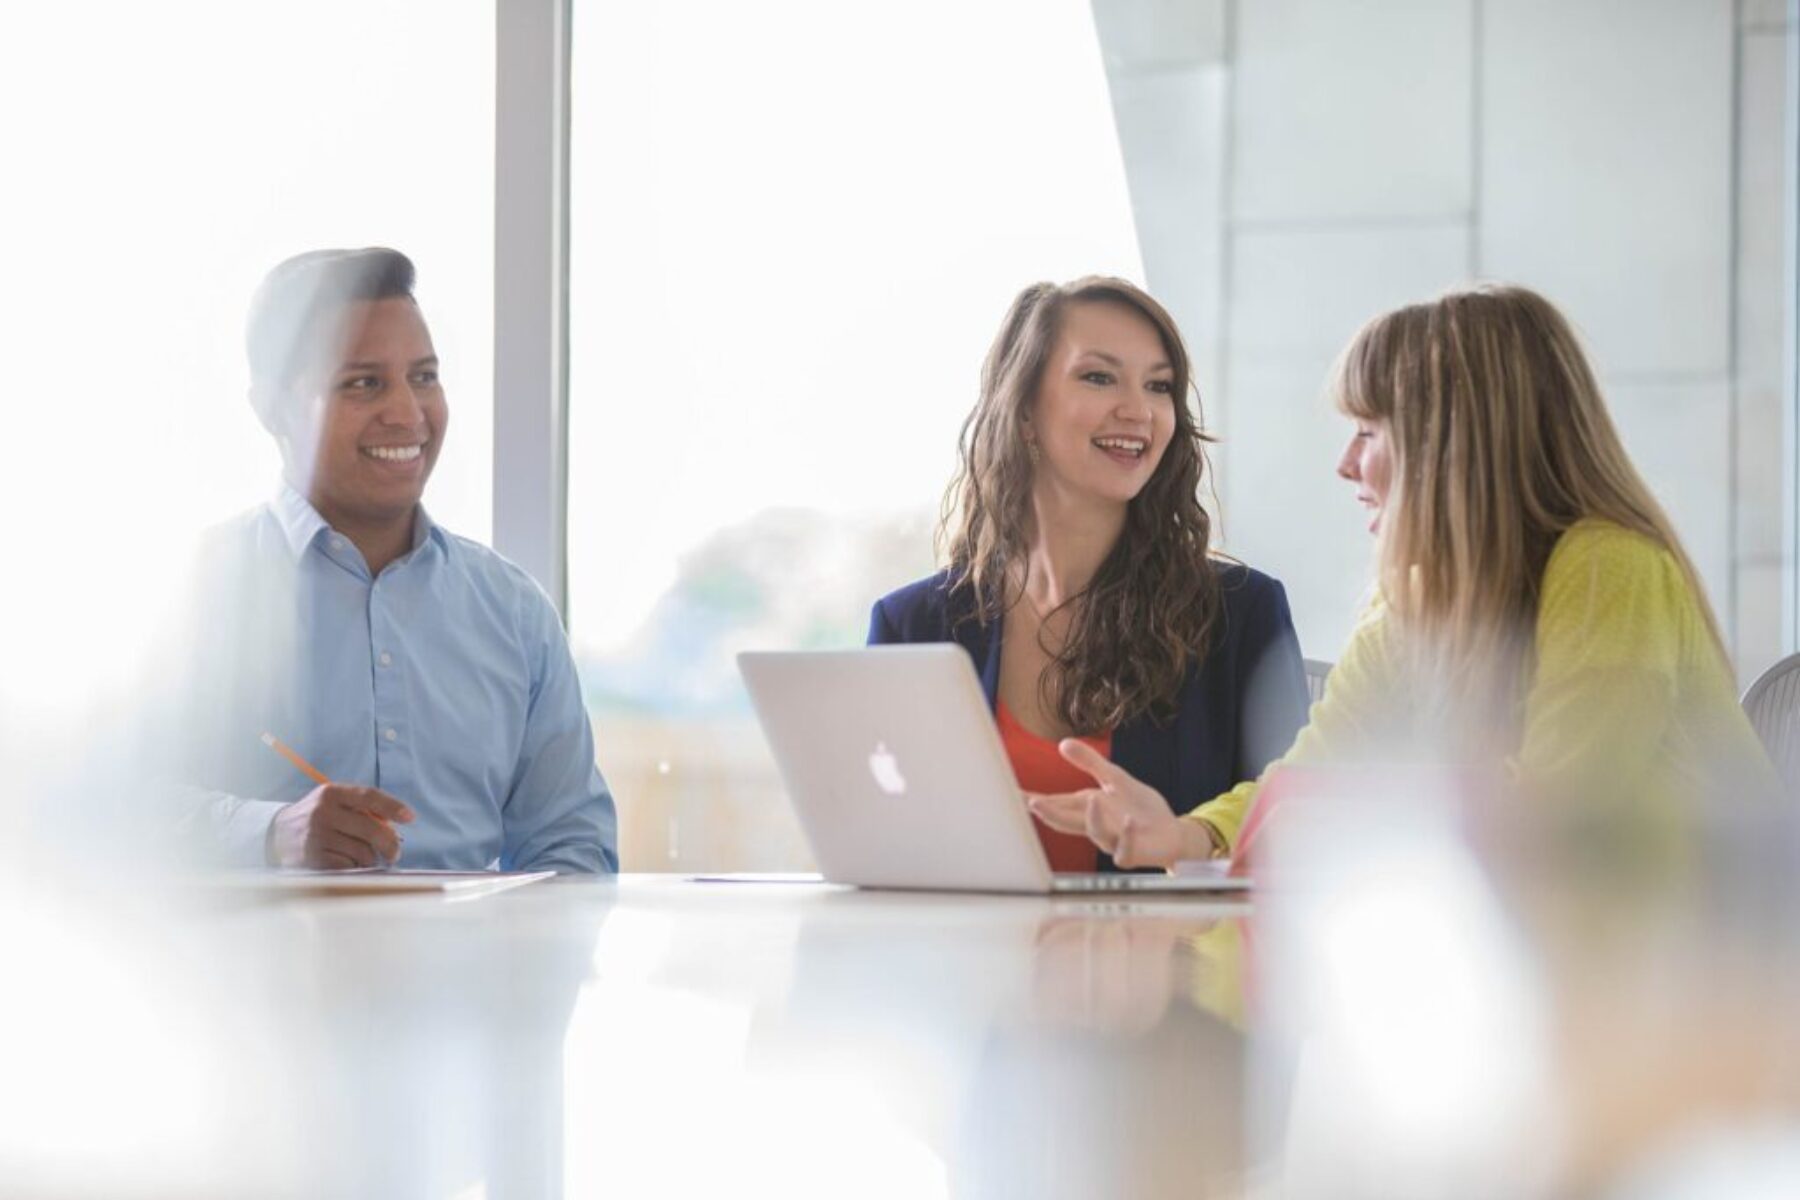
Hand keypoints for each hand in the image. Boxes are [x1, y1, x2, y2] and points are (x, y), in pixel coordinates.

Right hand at [266, 784, 415, 868]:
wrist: (276, 835)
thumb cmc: (318, 818)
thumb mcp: (335, 803)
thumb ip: (364, 808)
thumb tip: (395, 827)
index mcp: (331, 793)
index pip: (369, 796)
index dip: (393, 806)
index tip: (410, 818)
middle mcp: (322, 812)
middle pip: (372, 829)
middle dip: (390, 844)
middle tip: (395, 853)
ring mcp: (316, 836)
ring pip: (362, 852)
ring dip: (370, 859)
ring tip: (364, 857)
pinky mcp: (311, 858)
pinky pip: (348, 867)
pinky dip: (354, 869)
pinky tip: (349, 864)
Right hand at [1027, 740, 1208, 869]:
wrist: (1171, 832)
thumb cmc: (1140, 808)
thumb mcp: (1115, 778)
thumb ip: (1090, 762)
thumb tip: (1062, 743)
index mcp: (1087, 807)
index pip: (1055, 802)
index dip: (1033, 799)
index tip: (1010, 794)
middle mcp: (1095, 825)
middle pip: (1066, 821)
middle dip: (1048, 813)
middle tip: (1031, 803)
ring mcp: (1112, 841)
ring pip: (1096, 834)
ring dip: (1092, 819)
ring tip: (1091, 800)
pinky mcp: (1132, 853)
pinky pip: (1125, 848)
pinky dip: (1126, 836)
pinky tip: (1128, 822)